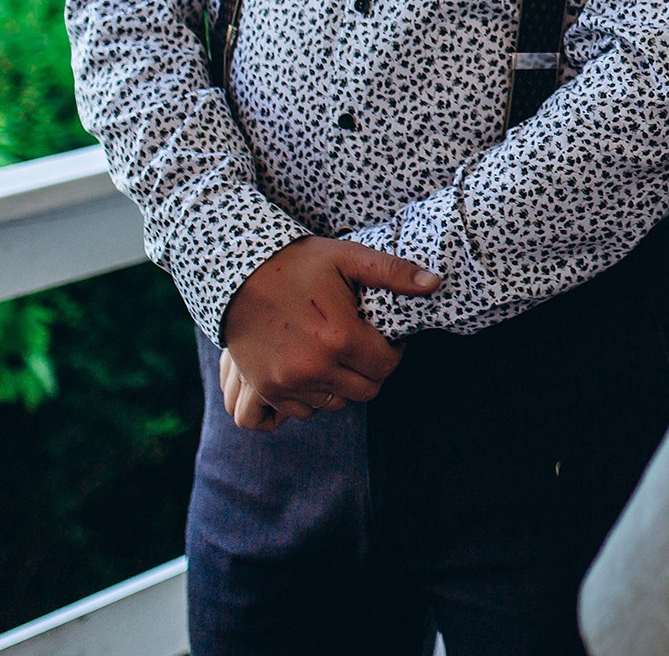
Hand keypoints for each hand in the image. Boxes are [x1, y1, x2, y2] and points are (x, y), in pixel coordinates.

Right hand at [219, 237, 440, 420]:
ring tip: (335, 354)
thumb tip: (435, 284)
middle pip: (366, 390)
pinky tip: (312, 368)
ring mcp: (288, 383)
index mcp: (340, 337)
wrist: (234, 275)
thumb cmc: (296, 263)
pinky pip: (303, 411)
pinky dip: (312, 396)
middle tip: (362, 347)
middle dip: (371, 369)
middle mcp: (316, 368)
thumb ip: (393, 273)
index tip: (383, 337)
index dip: (392, 352)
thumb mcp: (347, 258)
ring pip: (336, 402)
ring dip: (342, 383)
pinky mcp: (267, 389)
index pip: (386, 366)